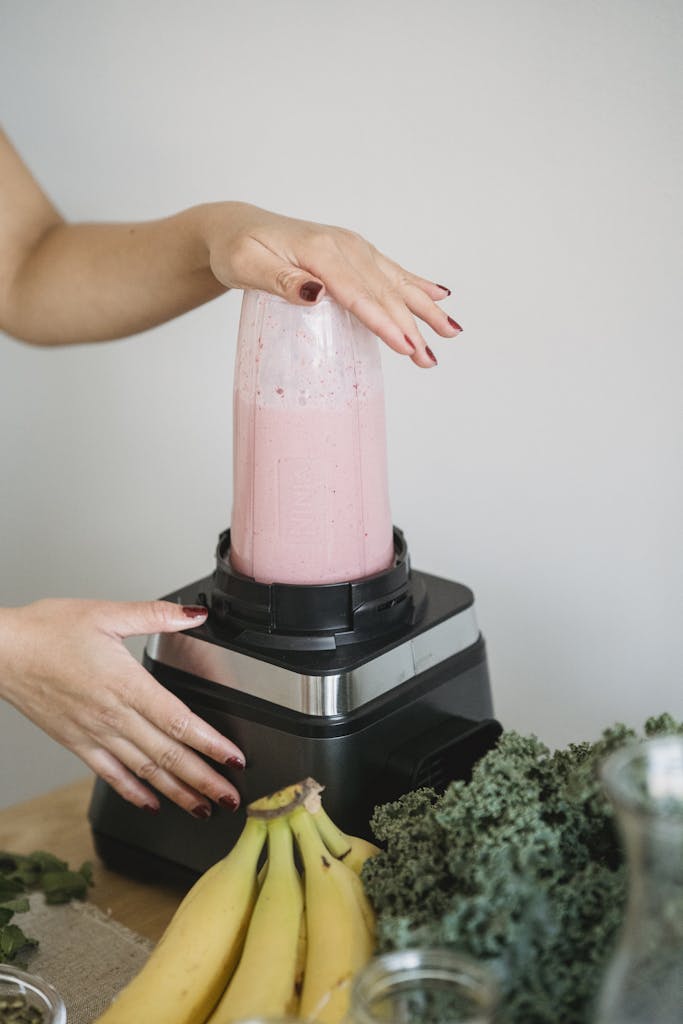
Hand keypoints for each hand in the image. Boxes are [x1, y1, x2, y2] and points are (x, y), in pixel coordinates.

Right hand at [0, 599, 243, 816]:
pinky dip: (134, 792)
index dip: (210, 743)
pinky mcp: (77, 744)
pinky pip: (111, 775)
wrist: (1, 653)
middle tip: (231, 798)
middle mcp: (112, 716)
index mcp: (125, 683)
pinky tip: (152, 803)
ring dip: (177, 793)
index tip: (233, 759)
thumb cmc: (47, 631)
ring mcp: (94, 734)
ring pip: (145, 771)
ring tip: (203, 808)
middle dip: (204, 779)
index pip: (178, 721)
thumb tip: (194, 614)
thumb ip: (156, 614)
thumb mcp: (106, 613)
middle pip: (168, 755)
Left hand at [203, 203, 461, 367]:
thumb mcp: (246, 265)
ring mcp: (352, 248)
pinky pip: (391, 271)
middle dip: (411, 326)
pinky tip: (441, 295)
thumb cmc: (236, 249)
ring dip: (424, 310)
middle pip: (384, 292)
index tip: (405, 346)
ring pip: (395, 283)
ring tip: (450, 334)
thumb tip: (317, 292)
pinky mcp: (354, 252)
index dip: (383, 322)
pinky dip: (417, 284)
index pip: (357, 294)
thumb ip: (281, 280)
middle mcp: (343, 246)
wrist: (236, 226)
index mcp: (319, 251)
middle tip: (429, 359)